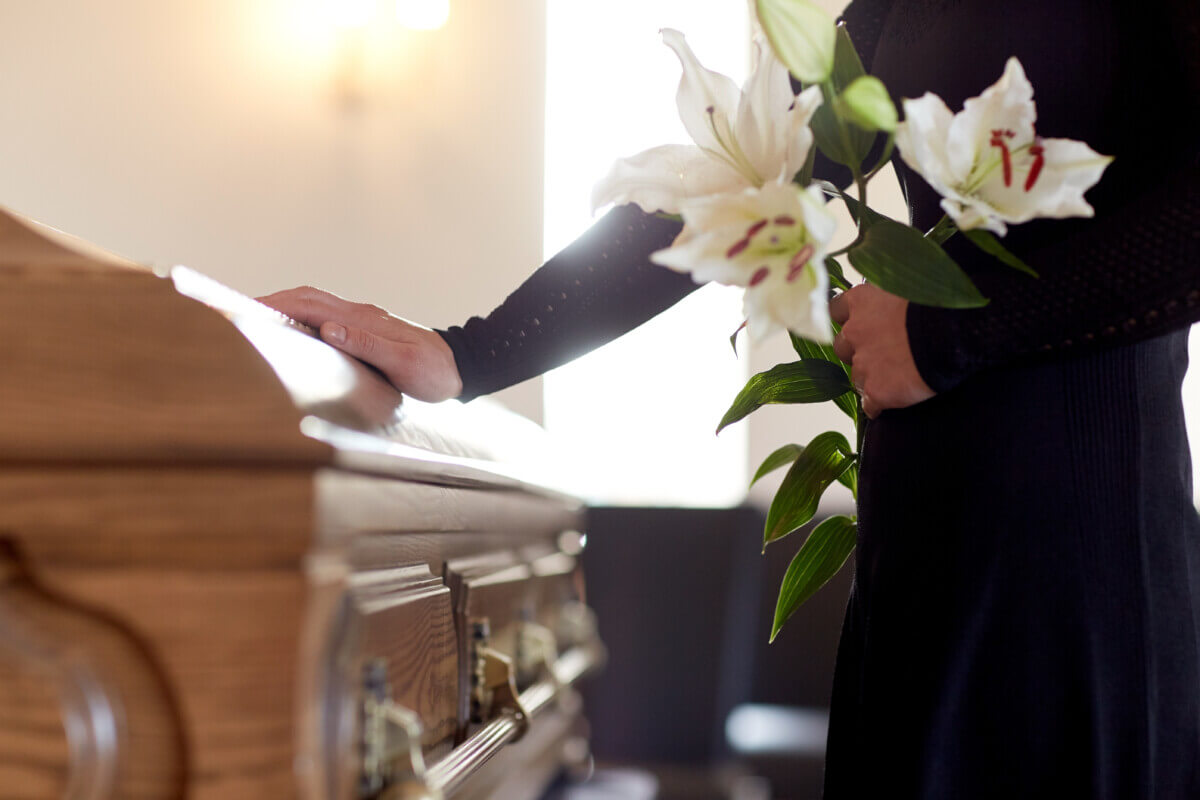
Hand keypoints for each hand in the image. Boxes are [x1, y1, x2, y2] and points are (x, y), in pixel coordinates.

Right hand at [257, 286, 462, 401]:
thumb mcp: (404, 363)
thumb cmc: (435, 372)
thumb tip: (328, 329)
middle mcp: (359, 315)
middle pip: (307, 298)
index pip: (310, 304)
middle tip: (237, 311)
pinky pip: (326, 319)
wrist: (462, 368)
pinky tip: (291, 333)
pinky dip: (301, 320)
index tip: (245, 308)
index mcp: (363, 319)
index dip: (276, 304)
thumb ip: (367, 345)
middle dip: (272, 302)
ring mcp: (362, 322)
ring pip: (315, 306)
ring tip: (256, 320)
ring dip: (285, 309)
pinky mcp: (366, 332)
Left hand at [829, 284, 933, 417]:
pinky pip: (869, 405)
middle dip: (857, 351)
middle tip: (883, 353)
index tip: (860, 324)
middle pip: (842, 347)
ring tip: (895, 379)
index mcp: (862, 301)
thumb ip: (890, 297)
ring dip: (870, 378)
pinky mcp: (876, 391)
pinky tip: (893, 402)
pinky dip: (878, 405)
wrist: (955, 332)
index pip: (836, 310)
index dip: (849, 320)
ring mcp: (863, 363)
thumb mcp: (908, 286)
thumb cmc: (939, 302)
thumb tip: (893, 305)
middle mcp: (855, 332)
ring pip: (856, 377)